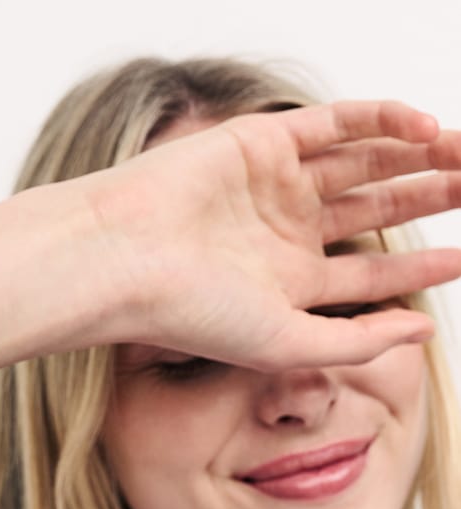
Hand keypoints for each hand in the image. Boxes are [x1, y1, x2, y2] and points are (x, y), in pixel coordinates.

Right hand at [83, 100, 460, 367]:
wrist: (127, 260)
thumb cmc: (192, 312)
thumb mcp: (287, 343)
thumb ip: (357, 342)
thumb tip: (423, 333)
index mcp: (286, 285)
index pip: (368, 277)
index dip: (419, 269)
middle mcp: (283, 234)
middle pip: (373, 212)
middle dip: (426, 200)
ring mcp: (274, 186)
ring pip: (364, 163)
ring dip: (416, 157)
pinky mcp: (263, 143)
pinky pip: (338, 123)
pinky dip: (383, 119)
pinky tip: (425, 127)